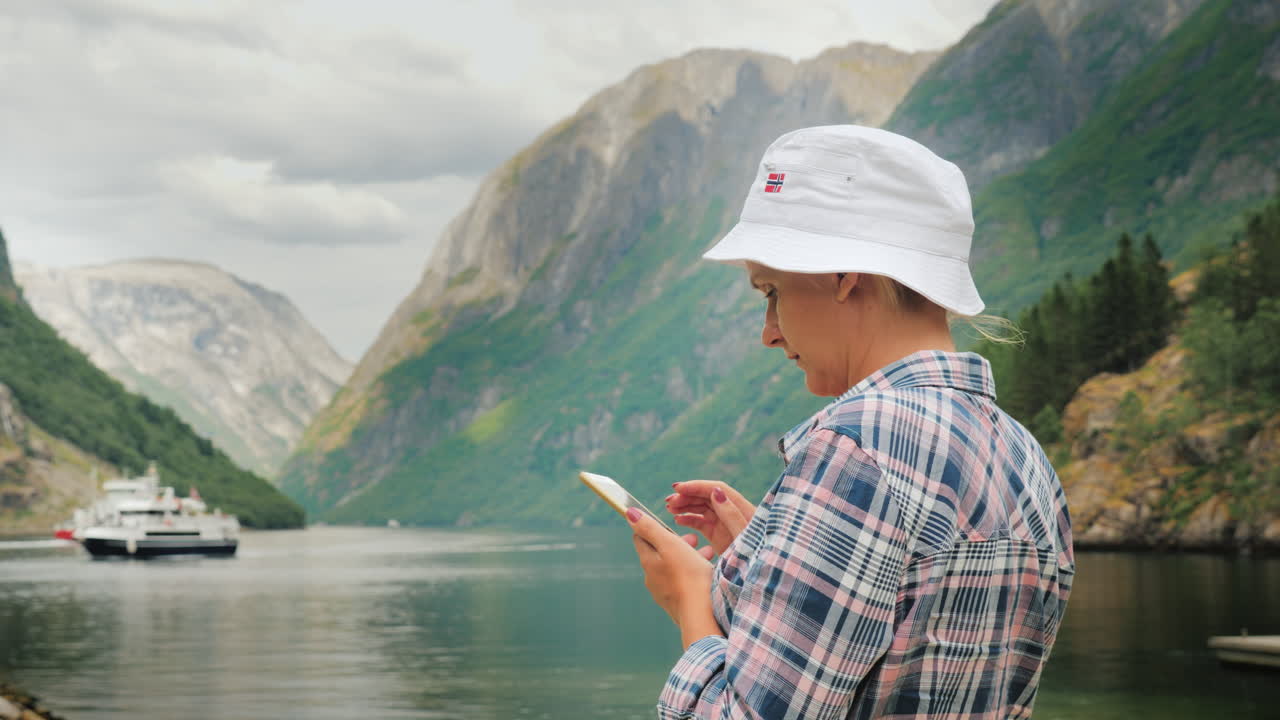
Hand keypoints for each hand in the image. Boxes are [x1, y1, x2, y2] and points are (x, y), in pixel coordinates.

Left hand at [628, 507, 721, 648]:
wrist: (702, 614)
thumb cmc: (688, 575)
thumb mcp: (670, 545)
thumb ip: (650, 528)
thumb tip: (629, 513)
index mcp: (648, 562)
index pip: (641, 538)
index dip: (653, 527)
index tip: (669, 525)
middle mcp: (651, 578)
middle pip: (659, 553)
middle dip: (676, 542)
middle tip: (694, 538)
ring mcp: (663, 592)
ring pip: (673, 567)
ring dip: (687, 556)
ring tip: (706, 552)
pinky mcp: (677, 603)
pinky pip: (682, 582)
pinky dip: (692, 572)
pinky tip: (707, 572)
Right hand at [665, 480, 753, 555]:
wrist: (760, 575)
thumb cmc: (756, 556)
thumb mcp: (744, 536)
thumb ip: (731, 515)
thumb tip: (716, 492)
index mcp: (742, 509)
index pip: (717, 489)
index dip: (697, 487)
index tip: (677, 488)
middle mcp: (732, 512)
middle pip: (707, 497)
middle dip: (687, 496)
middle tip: (669, 501)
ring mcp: (724, 523)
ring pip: (702, 508)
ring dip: (685, 506)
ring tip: (669, 508)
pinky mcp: (718, 534)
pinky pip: (701, 522)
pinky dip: (689, 519)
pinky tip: (677, 520)